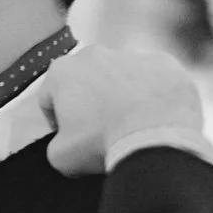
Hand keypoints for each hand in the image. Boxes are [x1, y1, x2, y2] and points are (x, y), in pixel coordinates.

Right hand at [34, 45, 203, 176]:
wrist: (157, 137)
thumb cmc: (103, 142)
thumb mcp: (62, 157)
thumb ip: (56, 146)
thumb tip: (66, 146)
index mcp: (62, 72)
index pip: (49, 98)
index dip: (57, 121)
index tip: (71, 138)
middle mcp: (94, 55)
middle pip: (86, 81)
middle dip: (91, 103)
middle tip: (102, 131)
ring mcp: (131, 55)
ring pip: (121, 77)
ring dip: (123, 96)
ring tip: (133, 127)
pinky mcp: (164, 62)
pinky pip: (155, 79)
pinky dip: (154, 95)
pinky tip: (157, 118)